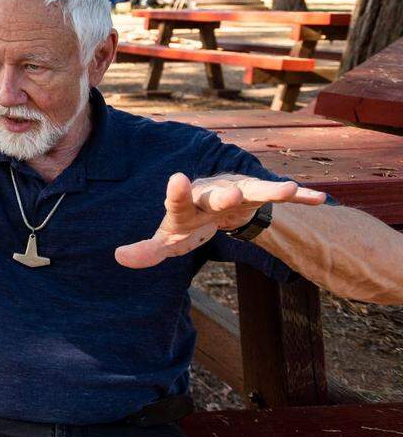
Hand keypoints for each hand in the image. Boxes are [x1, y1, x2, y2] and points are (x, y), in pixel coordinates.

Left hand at [115, 172, 326, 268]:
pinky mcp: (260, 196)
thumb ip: (148, 250)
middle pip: (216, 195)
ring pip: (253, 191)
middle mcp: (211, 194)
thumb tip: (119, 258)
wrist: (214, 203)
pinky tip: (318, 199)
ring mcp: (238, 193)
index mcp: (186, 206)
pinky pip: (281, 197)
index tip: (177, 178)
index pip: (178, 202)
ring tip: (289, 190)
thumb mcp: (169, 239)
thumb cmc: (188, 224)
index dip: (177, 193)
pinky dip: (300, 197)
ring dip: (269, 191)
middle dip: (223, 195)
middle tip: (229, 194)